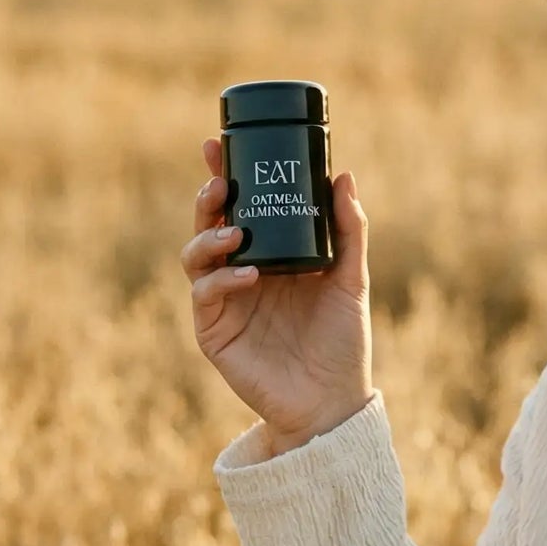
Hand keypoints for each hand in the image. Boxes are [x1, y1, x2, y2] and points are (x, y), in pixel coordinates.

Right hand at [181, 137, 373, 445]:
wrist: (334, 401)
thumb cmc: (343, 342)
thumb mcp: (350, 280)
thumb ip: (349, 230)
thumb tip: (344, 176)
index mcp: (269, 255)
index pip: (239, 208)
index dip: (224, 175)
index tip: (219, 145)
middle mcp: (240, 273)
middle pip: (209, 224)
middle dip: (207, 198)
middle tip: (219, 181)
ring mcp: (224, 302)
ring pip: (196, 256)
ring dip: (209, 237)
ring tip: (235, 232)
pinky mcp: (214, 332)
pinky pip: (206, 296)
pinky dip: (223, 281)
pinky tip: (248, 274)